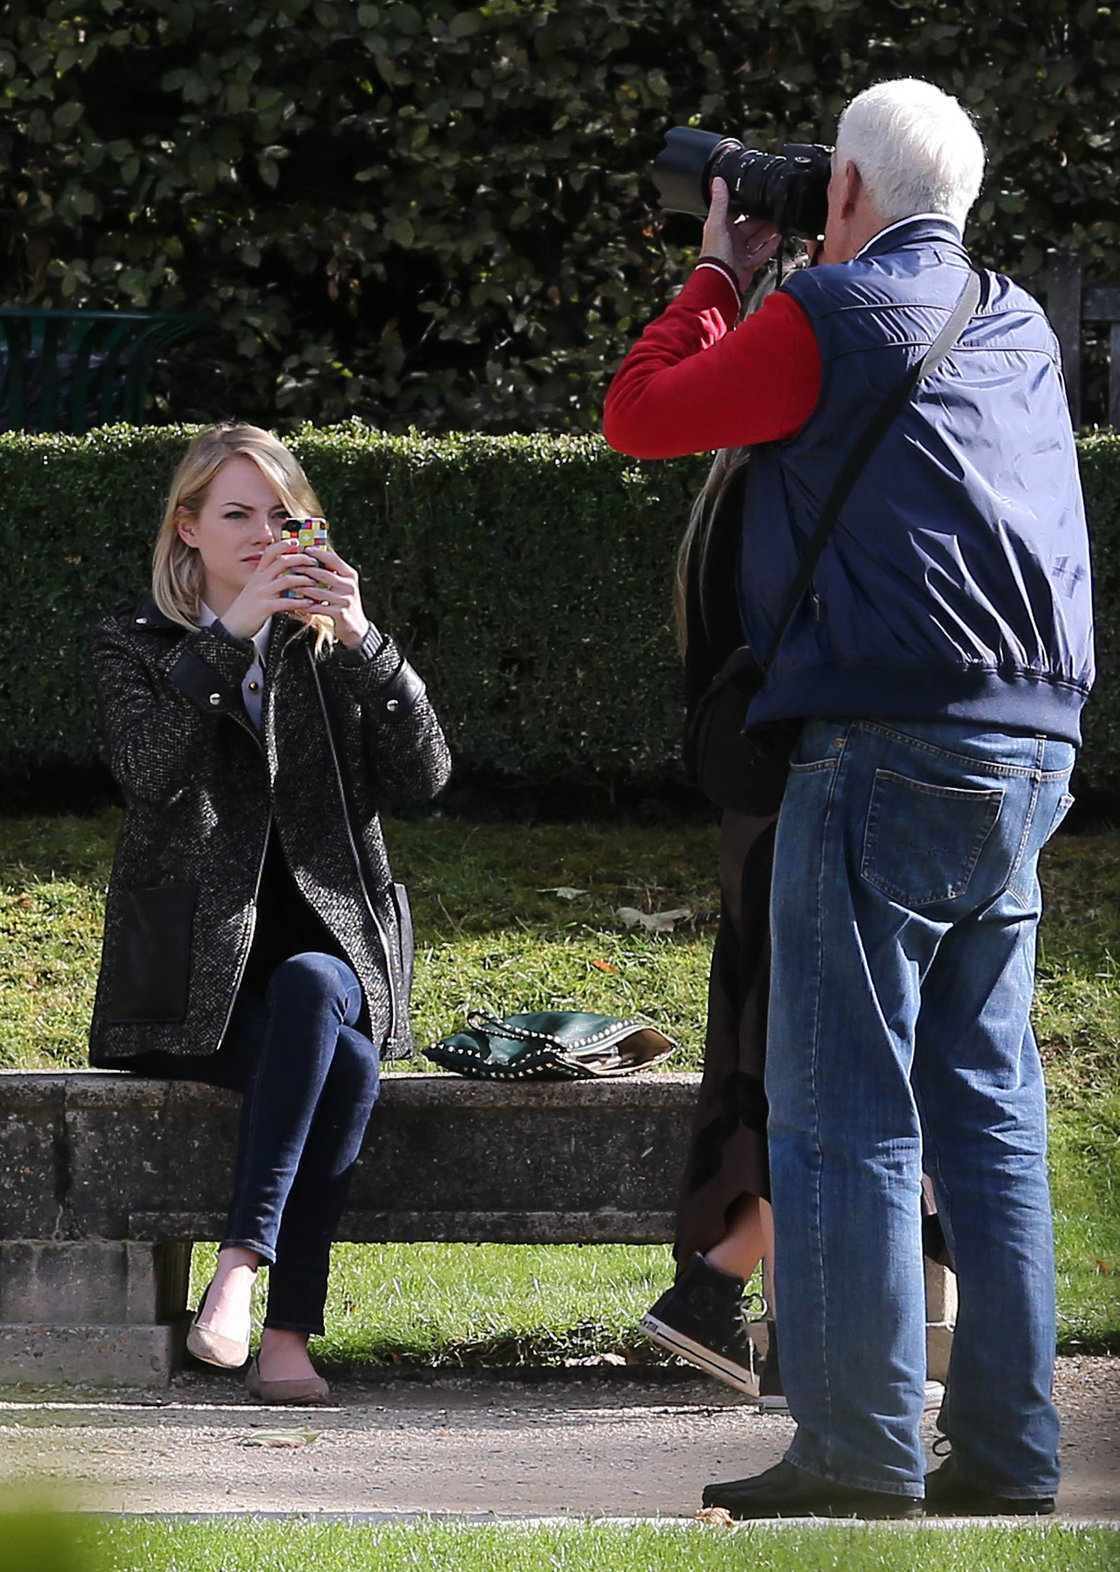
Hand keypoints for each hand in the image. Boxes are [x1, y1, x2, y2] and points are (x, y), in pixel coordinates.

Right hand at [220, 538, 318, 639]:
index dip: (284, 545)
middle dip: (300, 559)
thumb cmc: (248, 608)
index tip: (297, 542)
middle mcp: (259, 580)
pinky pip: (286, 602)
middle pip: (281, 562)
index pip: (270, 552)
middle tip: (314, 562)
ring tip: (315, 583)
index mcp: (258, 574)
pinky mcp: (265, 608)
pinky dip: (300, 602)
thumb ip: (268, 580)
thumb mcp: (256, 589)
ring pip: (286, 580)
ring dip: (304, 581)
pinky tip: (310, 603)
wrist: (232, 627)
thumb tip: (287, 574)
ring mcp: (262, 593)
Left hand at [298, 545, 369, 647]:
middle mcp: (350, 586)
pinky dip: (305, 605)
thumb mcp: (343, 585)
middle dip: (305, 570)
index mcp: (350, 575)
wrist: (355, 627)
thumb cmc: (343, 601)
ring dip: (301, 588)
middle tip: (290, 566)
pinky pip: (318, 607)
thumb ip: (331, 572)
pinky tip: (295, 603)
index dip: (319, 553)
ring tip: (288, 585)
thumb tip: (310, 555)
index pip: (333, 560)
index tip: (305, 548)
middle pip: (323, 574)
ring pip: (318, 592)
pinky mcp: (340, 613)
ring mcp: (345, 600)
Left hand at [701, 178, 781, 293]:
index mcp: (722, 229)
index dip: (745, 206)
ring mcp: (739, 254)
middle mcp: (731, 241)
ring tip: (779, 222)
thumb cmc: (715, 255)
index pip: (735, 213)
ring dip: (768, 231)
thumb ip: (719, 203)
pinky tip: (779, 239)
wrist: (721, 282)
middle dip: (761, 219)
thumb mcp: (716, 223)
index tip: (757, 197)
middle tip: (773, 211)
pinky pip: (761, 255)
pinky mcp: (747, 266)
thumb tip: (717, 181)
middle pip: (749, 226)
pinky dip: (770, 247)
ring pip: (757, 239)